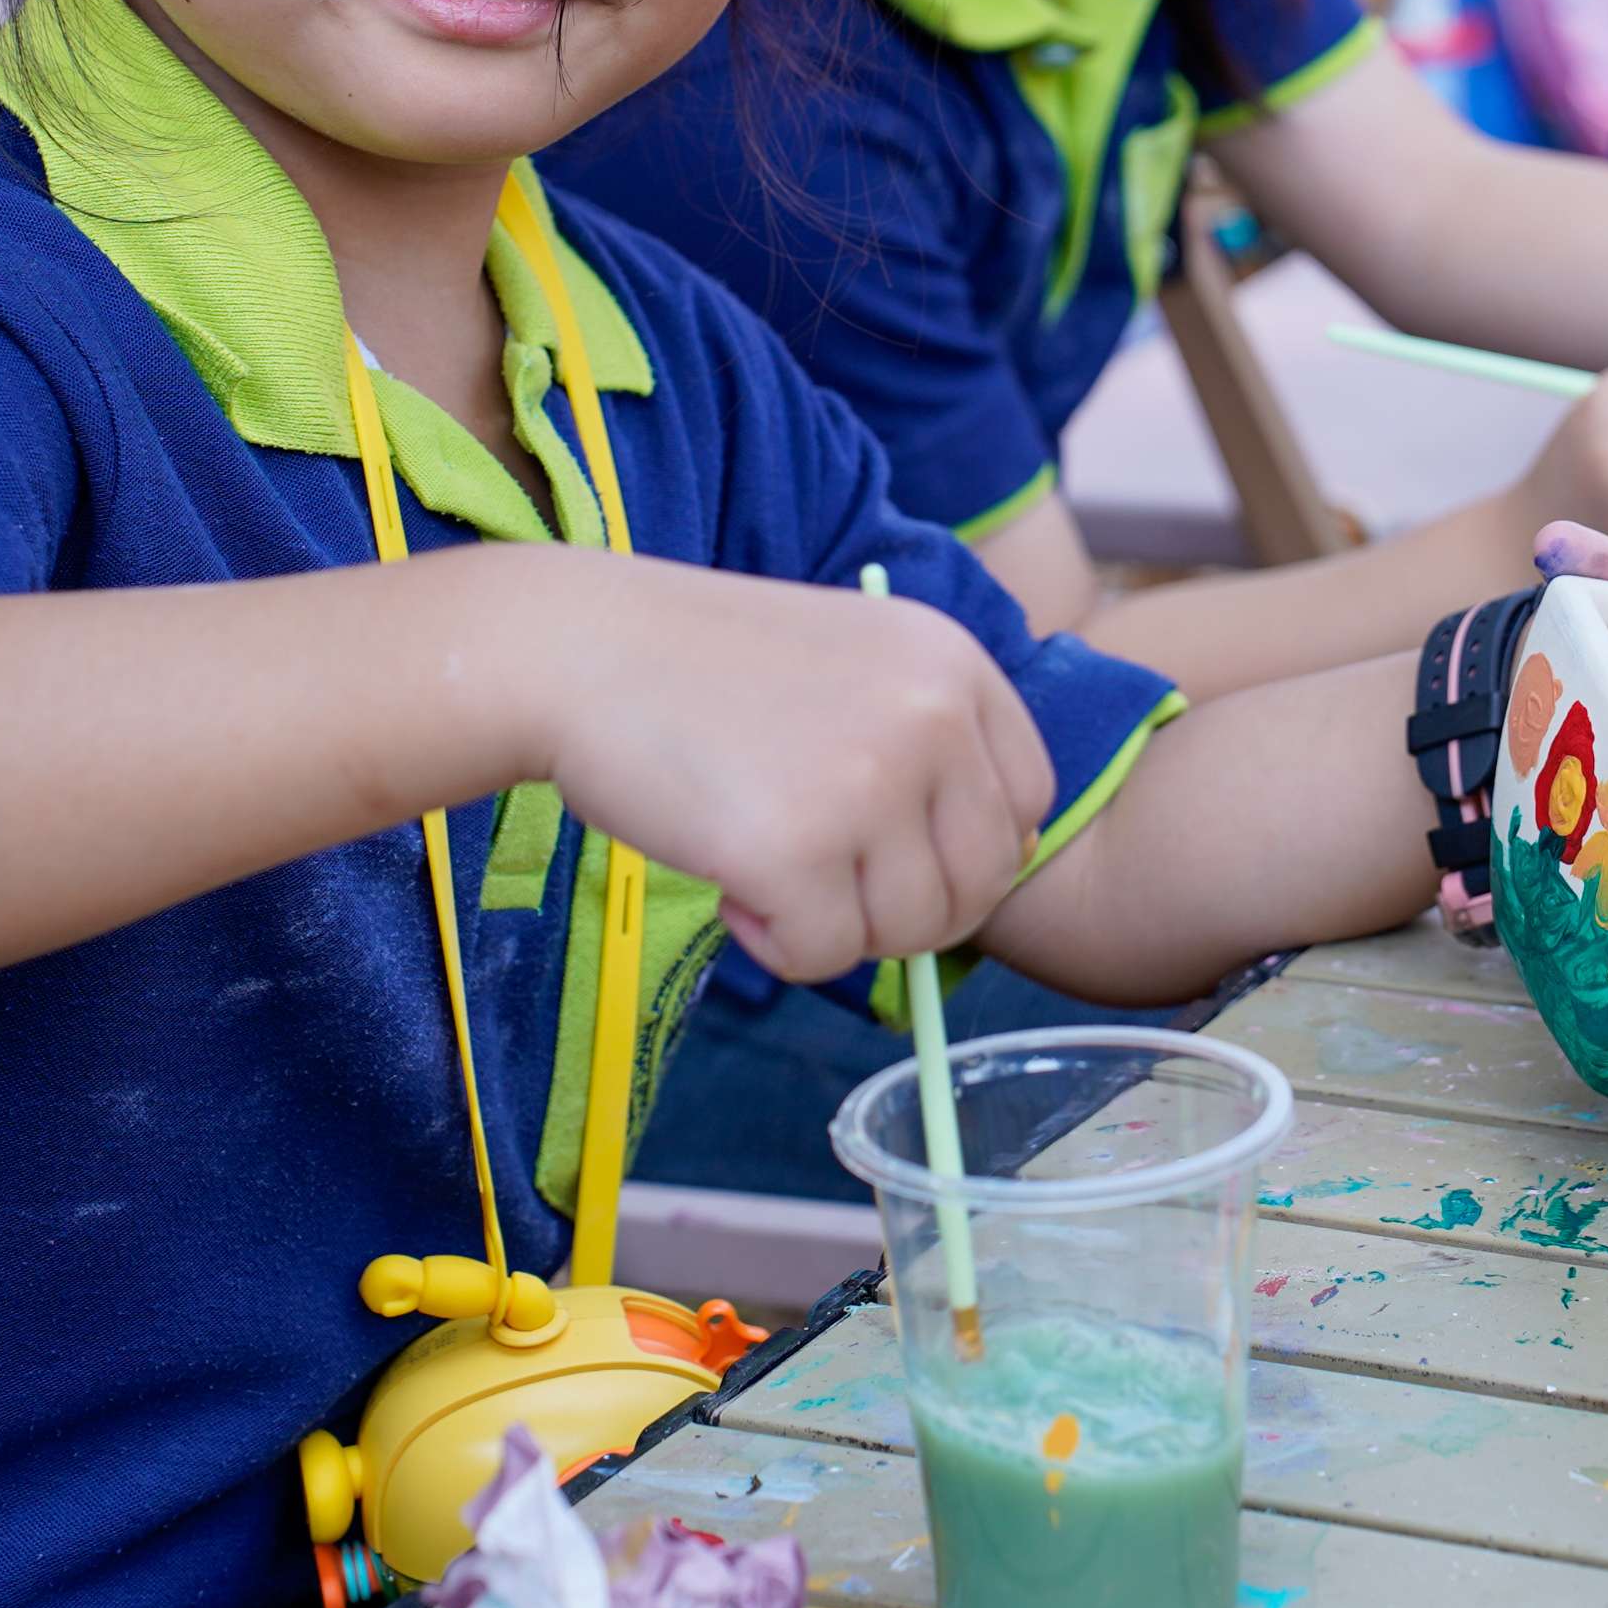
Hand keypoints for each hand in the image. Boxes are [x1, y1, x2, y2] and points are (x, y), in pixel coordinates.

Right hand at [498, 551, 1054, 983]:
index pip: (1030, 802)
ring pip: (909, 930)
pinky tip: (730, 885)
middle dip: (907, 907)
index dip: (969, 854)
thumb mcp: (853, 662)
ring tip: (766, 866)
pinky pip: (828, 957)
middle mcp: (932, 719)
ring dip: (839, 925)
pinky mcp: (797, 852)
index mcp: (953, 663)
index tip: (897, 857)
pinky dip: (778, 944)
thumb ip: (928, 739)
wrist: (577, 650)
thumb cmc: (699, 665)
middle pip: (983, 881)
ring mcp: (870, 786)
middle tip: (824, 879)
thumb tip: (986, 870)